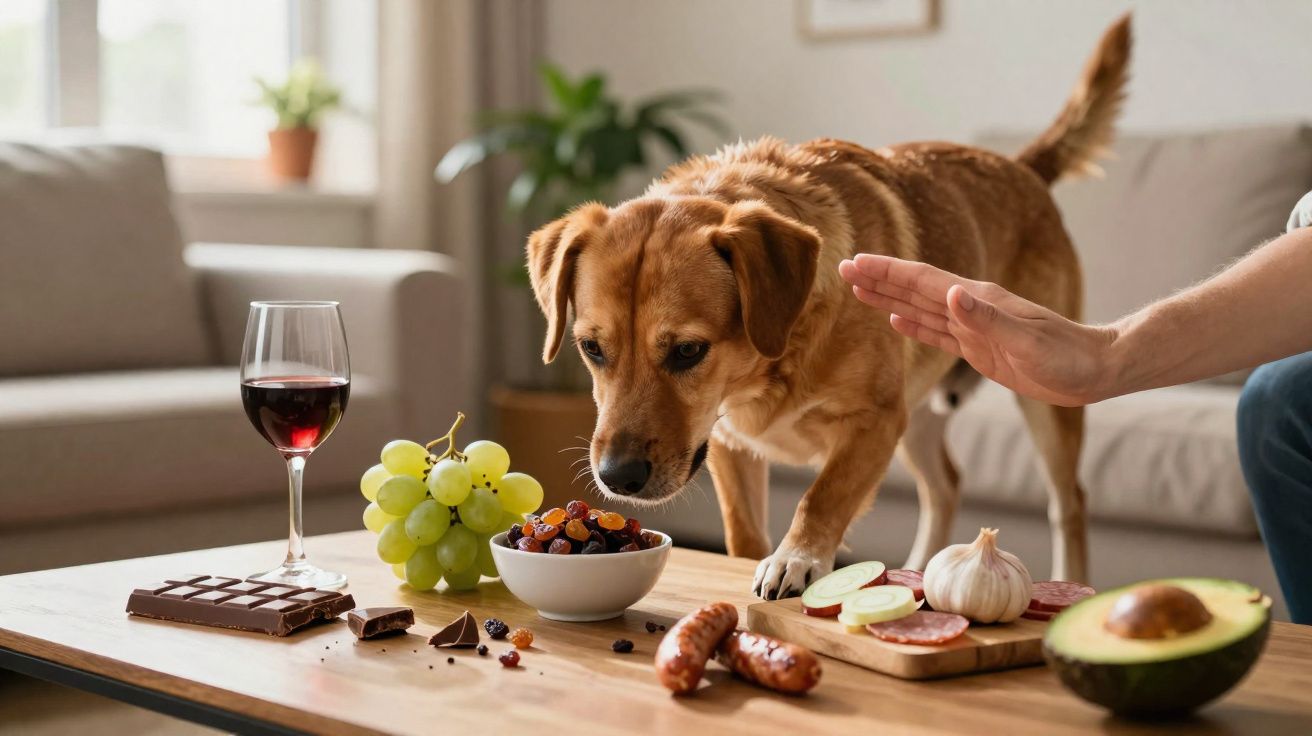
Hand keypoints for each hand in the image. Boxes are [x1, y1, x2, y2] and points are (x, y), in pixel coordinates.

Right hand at [838, 254, 1118, 406]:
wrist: (1095, 369)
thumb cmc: (1066, 355)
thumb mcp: (1026, 340)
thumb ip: (987, 318)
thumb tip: (949, 295)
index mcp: (977, 300)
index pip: (922, 281)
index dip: (888, 272)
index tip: (856, 263)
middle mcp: (970, 308)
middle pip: (914, 289)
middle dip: (879, 278)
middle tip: (843, 269)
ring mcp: (974, 327)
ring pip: (920, 308)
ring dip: (888, 298)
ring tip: (858, 290)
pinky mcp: (979, 349)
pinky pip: (936, 333)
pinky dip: (912, 325)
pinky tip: (894, 321)